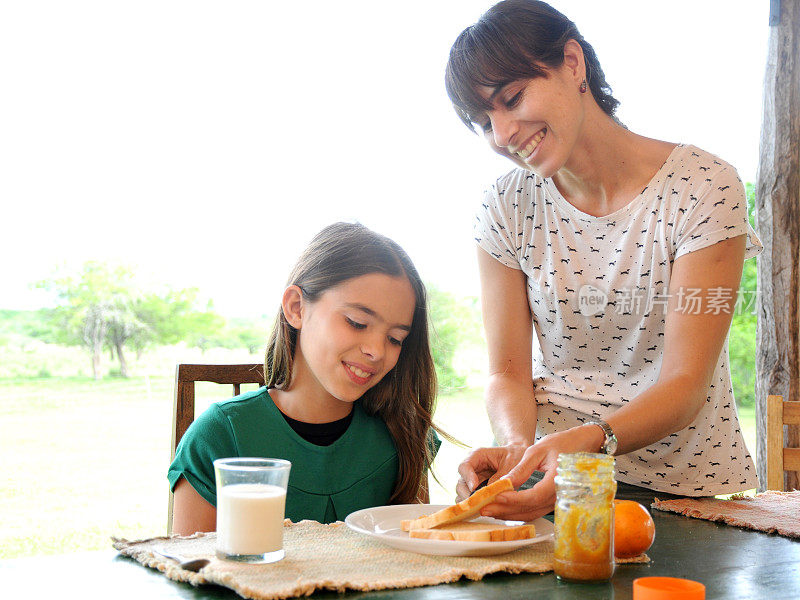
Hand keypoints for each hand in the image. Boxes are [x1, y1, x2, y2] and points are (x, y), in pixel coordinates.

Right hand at [455, 444, 526, 501]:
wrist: (522, 458)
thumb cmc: (516, 456)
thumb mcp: (512, 464)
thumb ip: (503, 476)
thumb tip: (492, 492)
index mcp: (478, 456)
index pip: (464, 466)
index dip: (468, 478)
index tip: (475, 488)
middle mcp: (472, 469)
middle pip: (461, 483)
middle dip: (468, 495)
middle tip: (480, 502)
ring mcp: (473, 481)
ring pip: (463, 495)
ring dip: (471, 503)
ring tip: (484, 508)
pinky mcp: (478, 492)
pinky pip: (471, 501)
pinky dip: (475, 507)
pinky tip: (485, 510)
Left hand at [478, 425, 604, 521]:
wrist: (582, 445)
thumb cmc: (561, 444)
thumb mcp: (538, 451)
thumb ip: (521, 469)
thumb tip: (503, 483)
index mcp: (557, 481)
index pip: (532, 497)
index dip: (512, 499)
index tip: (495, 496)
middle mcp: (559, 496)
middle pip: (530, 509)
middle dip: (505, 510)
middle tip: (484, 508)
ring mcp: (558, 501)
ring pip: (532, 514)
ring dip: (510, 514)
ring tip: (489, 510)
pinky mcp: (554, 502)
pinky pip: (536, 511)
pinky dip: (519, 512)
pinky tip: (504, 509)